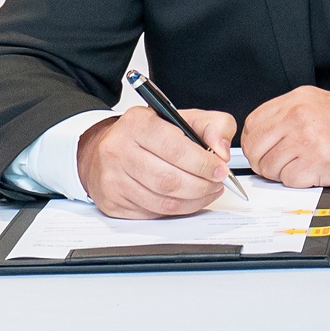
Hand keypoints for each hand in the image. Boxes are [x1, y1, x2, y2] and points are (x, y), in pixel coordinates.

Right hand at [75, 104, 237, 218]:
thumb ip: (213, 126)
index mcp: (137, 124)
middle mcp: (118, 151)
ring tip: (207, 191)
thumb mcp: (183, 117)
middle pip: (169, 180)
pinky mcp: (112, 203)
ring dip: (193, 200)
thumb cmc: (149, 133)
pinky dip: (177, 210)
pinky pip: (152, 213)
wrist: (108, 147)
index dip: (203, 163)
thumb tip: (222, 151)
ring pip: (162, 201)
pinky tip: (187, 199)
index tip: (220, 169)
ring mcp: (112, 180)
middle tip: (217, 183)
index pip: (174, 149)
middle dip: (202, 185)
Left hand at [240, 86, 329, 188]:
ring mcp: (306, 139)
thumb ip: (290, 116)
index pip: (253, 124)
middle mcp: (299, 116)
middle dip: (264, 161)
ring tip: (303, 167)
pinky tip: (315, 173)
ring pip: (268, 166)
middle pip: (255, 147)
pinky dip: (298, 183)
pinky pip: (287, 181)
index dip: (255, 143)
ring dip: (282, 174)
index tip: (264, 150)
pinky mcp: (315, 163)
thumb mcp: (321, 105)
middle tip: (281, 165)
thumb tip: (263, 138)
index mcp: (298, 99)